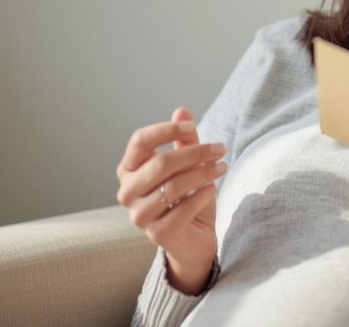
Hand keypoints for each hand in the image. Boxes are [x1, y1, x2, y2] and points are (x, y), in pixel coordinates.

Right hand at [116, 107, 226, 290]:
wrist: (193, 238)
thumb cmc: (186, 197)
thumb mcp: (188, 165)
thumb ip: (183, 140)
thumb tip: (181, 111)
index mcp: (128, 170)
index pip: (139, 140)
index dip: (166, 130)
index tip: (193, 126)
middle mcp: (127, 192)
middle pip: (161, 163)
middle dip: (195, 153)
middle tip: (220, 149)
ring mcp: (139, 216)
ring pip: (174, 186)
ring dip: (203, 173)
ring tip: (222, 167)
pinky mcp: (157, 235)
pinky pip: (183, 209)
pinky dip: (202, 195)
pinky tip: (212, 189)